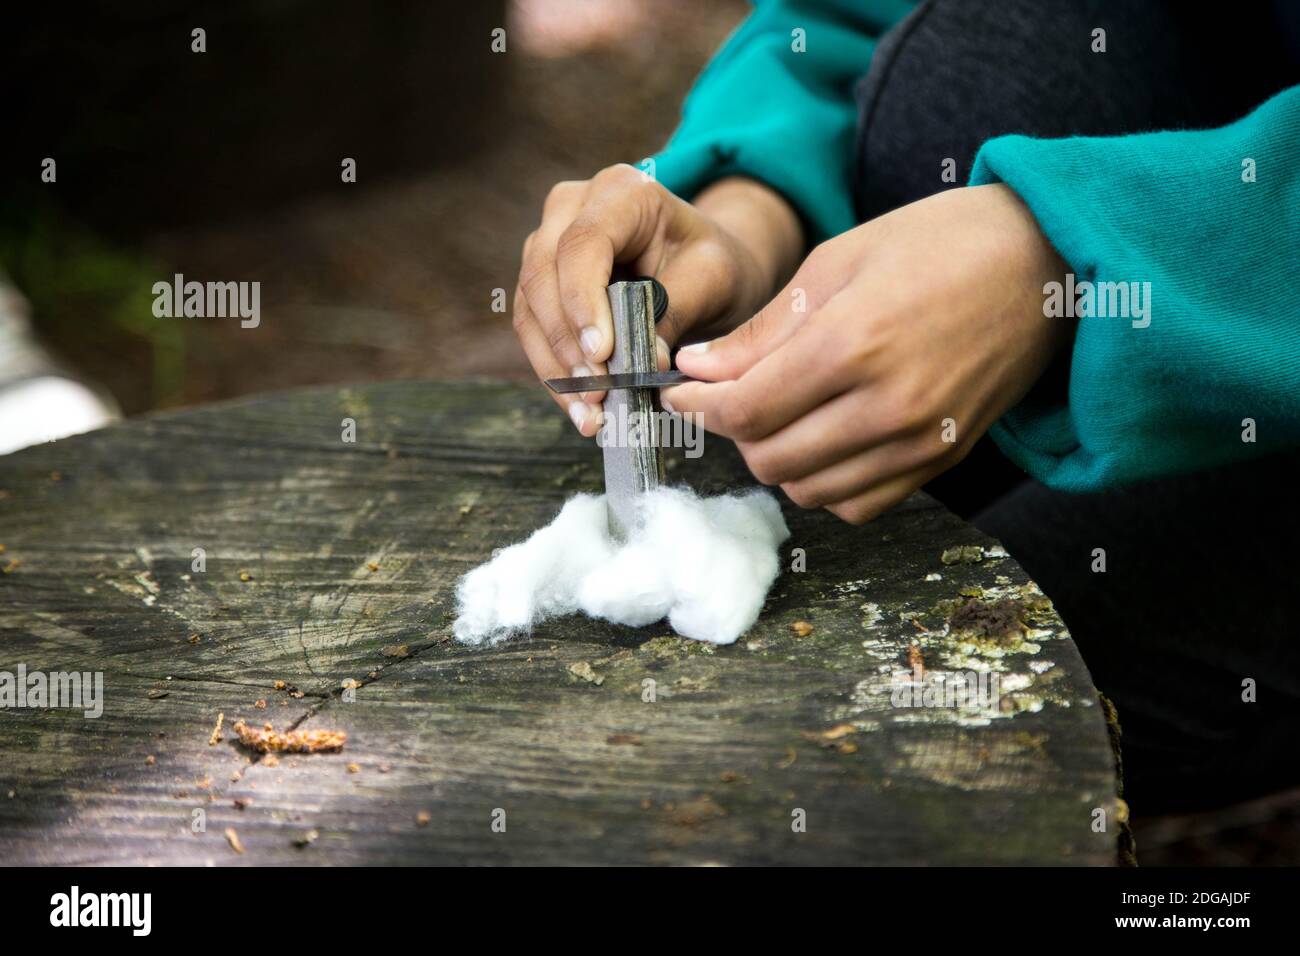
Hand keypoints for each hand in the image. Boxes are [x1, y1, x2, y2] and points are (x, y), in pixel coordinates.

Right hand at [512, 165, 802, 435]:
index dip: (582, 300)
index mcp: (621, 191)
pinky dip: (555, 374)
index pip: (583, 242)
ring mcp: (548, 245)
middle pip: (543, 275)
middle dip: (567, 343)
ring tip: (590, 414)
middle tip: (597, 392)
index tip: (601, 354)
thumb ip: (677, 310)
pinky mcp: (542, 285)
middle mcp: (571, 209)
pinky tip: (580, 410)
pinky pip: (534, 332)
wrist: (704, 268)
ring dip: (556, 368)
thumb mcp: (714, 278)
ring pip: (530, 308)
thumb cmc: (712, 264)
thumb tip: (643, 363)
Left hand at [662, 184, 1070, 522]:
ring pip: (809, 490)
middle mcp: (888, 406)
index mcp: (854, 343)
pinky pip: (858, 505)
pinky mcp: (942, 461)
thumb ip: (764, 329)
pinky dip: (826, 483)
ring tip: (778, 412)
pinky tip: (823, 440)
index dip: (697, 405)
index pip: (745, 409)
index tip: (680, 389)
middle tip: (728, 394)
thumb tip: (698, 369)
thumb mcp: (838, 261)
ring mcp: (919, 442)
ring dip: (776, 458)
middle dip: (732, 430)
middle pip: (769, 457)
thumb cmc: (941, 244)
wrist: (1045, 263)